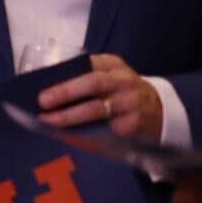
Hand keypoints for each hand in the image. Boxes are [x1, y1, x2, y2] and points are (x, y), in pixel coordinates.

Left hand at [37, 54, 163, 140]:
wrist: (160, 111)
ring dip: (70, 116)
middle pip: (93, 84)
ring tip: (49, 121)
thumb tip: (46, 89)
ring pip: (97, 110)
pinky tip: (67, 137)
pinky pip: (104, 130)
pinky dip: (83, 134)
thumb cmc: (121, 92)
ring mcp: (130, 103)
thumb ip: (84, 77)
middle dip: (65, 92)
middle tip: (43, 101)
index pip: (86, 65)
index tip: (41, 85)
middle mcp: (123, 81)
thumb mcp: (110, 76)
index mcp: (112, 65)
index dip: (64, 75)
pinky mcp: (132, 125)